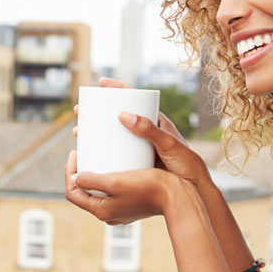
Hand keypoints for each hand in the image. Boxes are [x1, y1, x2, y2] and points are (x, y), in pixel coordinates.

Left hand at [65, 150, 175, 224]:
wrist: (178, 197)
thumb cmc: (149, 187)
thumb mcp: (116, 181)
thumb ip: (92, 180)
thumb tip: (76, 178)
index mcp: (101, 211)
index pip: (72, 192)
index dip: (69, 171)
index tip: (75, 153)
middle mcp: (109, 214)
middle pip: (85, 192)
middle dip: (82, 172)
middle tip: (85, 154)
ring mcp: (122, 211)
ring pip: (100, 192)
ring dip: (96, 175)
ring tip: (100, 158)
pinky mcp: (133, 205)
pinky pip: (115, 192)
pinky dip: (111, 179)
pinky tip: (118, 166)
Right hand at [72, 77, 208, 186]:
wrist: (193, 189)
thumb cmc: (186, 163)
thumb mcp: (168, 144)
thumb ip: (149, 130)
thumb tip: (123, 114)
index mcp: (156, 121)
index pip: (135, 98)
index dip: (117, 89)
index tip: (101, 83)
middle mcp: (146, 132)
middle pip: (118, 116)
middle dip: (98, 112)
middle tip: (80, 112)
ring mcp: (140, 147)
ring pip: (114, 136)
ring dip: (96, 133)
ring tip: (79, 133)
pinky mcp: (137, 162)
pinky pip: (116, 153)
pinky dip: (102, 151)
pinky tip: (89, 156)